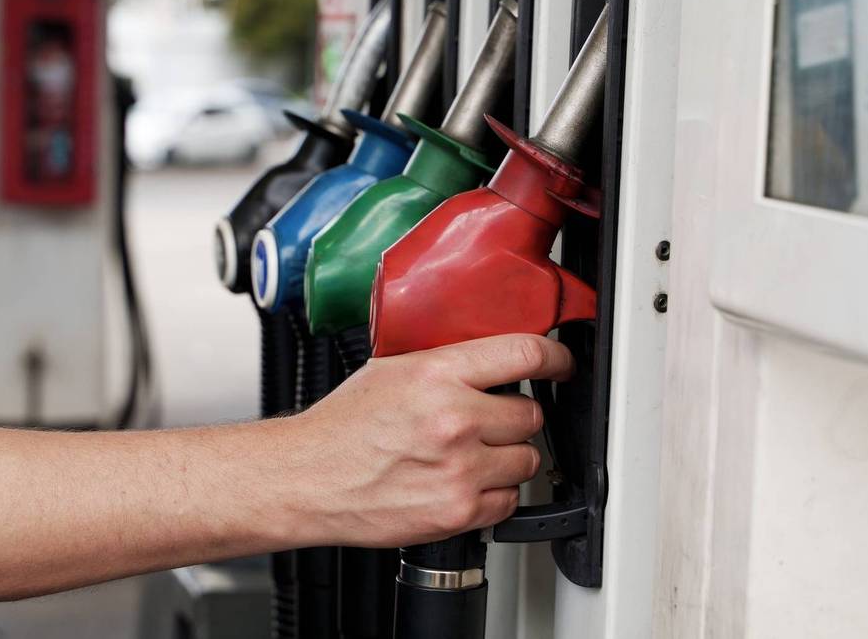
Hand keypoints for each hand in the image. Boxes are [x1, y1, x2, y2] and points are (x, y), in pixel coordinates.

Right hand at [289, 333, 573, 547]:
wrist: (307, 479)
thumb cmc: (340, 428)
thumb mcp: (390, 370)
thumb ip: (445, 364)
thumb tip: (488, 360)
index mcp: (439, 374)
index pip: (526, 355)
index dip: (554, 360)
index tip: (560, 366)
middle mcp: (455, 419)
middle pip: (531, 415)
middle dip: (512, 418)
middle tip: (484, 422)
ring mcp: (461, 469)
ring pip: (527, 460)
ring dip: (506, 457)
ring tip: (468, 456)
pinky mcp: (458, 511)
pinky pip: (508, 501)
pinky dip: (492, 495)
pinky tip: (460, 482)